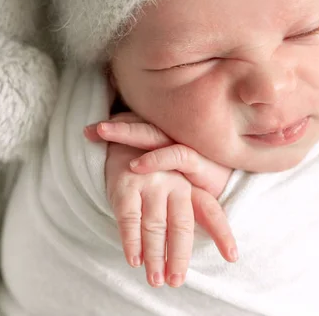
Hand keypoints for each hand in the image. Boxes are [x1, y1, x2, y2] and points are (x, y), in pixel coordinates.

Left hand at [86, 113, 232, 198]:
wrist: (230, 194)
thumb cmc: (198, 185)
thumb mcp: (171, 176)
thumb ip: (151, 168)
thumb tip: (124, 167)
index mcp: (168, 138)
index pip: (139, 125)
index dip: (116, 125)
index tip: (88, 131)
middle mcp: (177, 137)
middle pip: (142, 125)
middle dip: (115, 125)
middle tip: (90, 128)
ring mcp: (188, 146)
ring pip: (154, 134)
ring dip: (127, 131)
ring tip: (102, 131)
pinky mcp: (200, 162)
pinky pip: (176, 155)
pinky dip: (155, 158)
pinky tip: (135, 164)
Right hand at [104, 140, 237, 287]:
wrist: (125, 143)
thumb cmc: (157, 174)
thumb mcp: (179, 187)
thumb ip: (189, 213)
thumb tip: (196, 249)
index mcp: (191, 185)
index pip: (210, 211)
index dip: (222, 233)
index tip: (232, 257)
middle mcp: (174, 183)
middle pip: (181, 224)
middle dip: (179, 255)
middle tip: (176, 281)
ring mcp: (150, 183)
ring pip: (155, 226)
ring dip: (155, 256)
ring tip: (156, 279)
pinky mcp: (126, 185)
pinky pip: (129, 219)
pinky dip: (131, 242)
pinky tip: (134, 260)